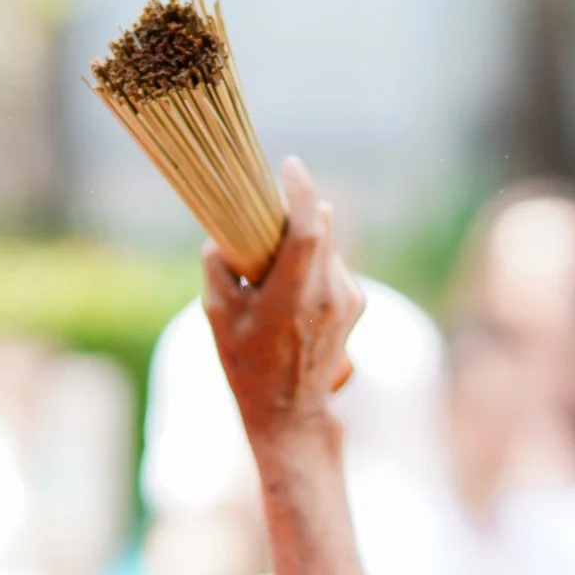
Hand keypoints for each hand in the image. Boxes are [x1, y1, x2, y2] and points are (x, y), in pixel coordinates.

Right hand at [203, 157, 362, 446]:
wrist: (290, 410)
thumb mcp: (218, 315)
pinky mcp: (357, 304)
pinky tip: (294, 292)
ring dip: (304, 242)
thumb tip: (223, 232)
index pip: (308, 230)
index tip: (289, 164)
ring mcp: (347, 300)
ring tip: (274, 272)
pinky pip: (335, 264)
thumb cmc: (246, 363)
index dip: (301, 191)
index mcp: (292, 297)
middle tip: (267, 213)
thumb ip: (217, 266)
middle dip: (298, 207)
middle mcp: (328, 295)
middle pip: (323, 224)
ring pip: (328, 244)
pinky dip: (315, 264)